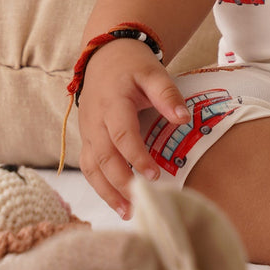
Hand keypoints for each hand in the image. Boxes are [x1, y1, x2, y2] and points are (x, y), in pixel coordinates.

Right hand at [76, 39, 188, 216]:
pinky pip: (88, 166)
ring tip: (127, 212)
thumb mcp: (153, 73)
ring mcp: (87, 132)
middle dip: (121, 183)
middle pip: (104, 157)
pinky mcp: (86, 139)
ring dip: (107, 192)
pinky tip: (116, 200)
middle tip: (142, 203)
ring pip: (91, 167)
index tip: (154, 175)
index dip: (136, 156)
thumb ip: (167, 95)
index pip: (122, 134)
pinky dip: (100, 186)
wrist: (105, 57)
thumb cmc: (132, 66)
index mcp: (112, 103)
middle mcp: (94, 121)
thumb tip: (183, 118)